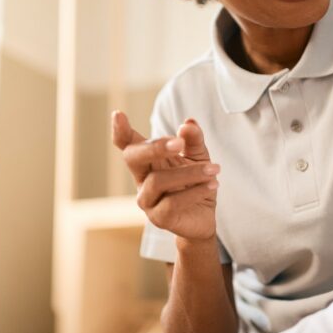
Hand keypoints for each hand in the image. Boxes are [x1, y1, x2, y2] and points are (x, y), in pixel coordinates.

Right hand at [112, 111, 219, 240]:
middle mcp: (142, 179)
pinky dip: (194, 192)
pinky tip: (212, 185)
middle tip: (178, 143)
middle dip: (154, 147)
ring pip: (158, 181)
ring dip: (189, 173)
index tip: (118, 114)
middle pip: (133, 158)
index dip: (120, 131)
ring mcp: (148, 200)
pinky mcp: (159, 219)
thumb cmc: (195, 182)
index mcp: (148, 161)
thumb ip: (194, 139)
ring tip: (214, 169)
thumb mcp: (198, 156)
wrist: (204, 216)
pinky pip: (171, 203)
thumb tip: (188, 123)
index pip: (128, 144)